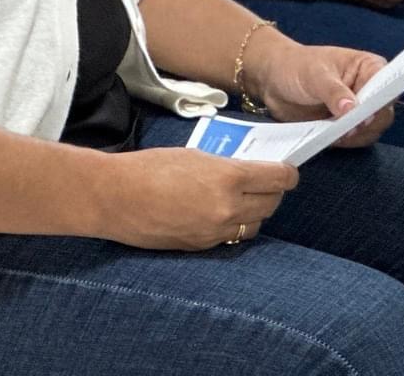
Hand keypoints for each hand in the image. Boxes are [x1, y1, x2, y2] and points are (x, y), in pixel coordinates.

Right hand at [97, 147, 296, 249]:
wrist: (114, 198)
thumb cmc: (149, 168)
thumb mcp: (195, 156)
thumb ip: (226, 166)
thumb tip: (247, 171)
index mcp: (228, 179)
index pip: (277, 179)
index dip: (288, 174)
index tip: (289, 171)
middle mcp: (227, 209)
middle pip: (271, 205)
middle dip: (274, 192)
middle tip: (270, 183)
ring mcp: (213, 232)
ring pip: (253, 226)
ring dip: (256, 213)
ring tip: (248, 199)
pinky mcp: (199, 247)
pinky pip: (229, 238)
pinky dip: (233, 226)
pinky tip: (223, 214)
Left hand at [243, 33, 394, 145]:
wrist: (273, 80)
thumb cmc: (297, 67)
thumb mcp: (315, 75)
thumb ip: (334, 92)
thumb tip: (352, 109)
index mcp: (369, 67)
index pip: (388, 86)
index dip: (380, 102)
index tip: (365, 114)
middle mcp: (369, 88)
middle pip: (383, 113)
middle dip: (366, 123)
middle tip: (345, 128)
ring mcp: (358, 109)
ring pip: (371, 130)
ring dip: (354, 136)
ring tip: (333, 132)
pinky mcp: (345, 126)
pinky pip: (355, 140)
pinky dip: (344, 143)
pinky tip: (328, 137)